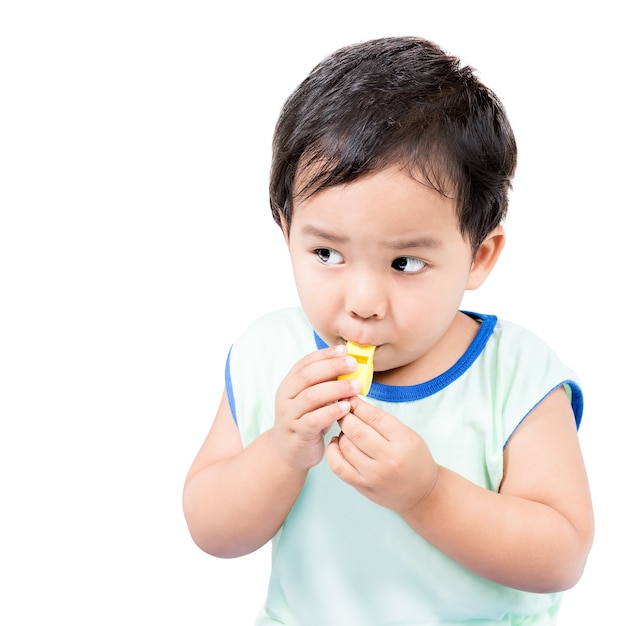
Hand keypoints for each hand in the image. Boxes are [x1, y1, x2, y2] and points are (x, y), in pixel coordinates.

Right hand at [272, 345, 362, 470]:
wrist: (289, 452)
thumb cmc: (307, 420)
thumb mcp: (313, 399)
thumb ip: (325, 383)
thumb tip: (349, 365)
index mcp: (289, 384)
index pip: (305, 363)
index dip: (325, 354)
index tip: (344, 350)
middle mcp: (286, 396)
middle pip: (308, 376)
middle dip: (332, 367)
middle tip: (353, 364)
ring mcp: (289, 415)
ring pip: (311, 396)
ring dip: (336, 389)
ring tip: (355, 386)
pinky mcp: (297, 433)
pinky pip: (313, 420)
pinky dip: (331, 412)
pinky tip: (346, 407)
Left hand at [326, 396, 438, 512]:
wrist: (422, 493)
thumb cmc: (415, 460)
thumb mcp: (407, 434)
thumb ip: (382, 421)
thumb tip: (354, 404)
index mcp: (402, 440)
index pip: (372, 416)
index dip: (357, 404)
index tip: (349, 397)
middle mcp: (388, 458)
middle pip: (356, 430)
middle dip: (345, 416)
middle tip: (342, 411)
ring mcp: (373, 474)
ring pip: (345, 446)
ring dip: (341, 433)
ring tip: (346, 429)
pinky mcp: (362, 486)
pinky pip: (338, 466)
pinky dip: (333, 451)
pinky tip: (337, 443)